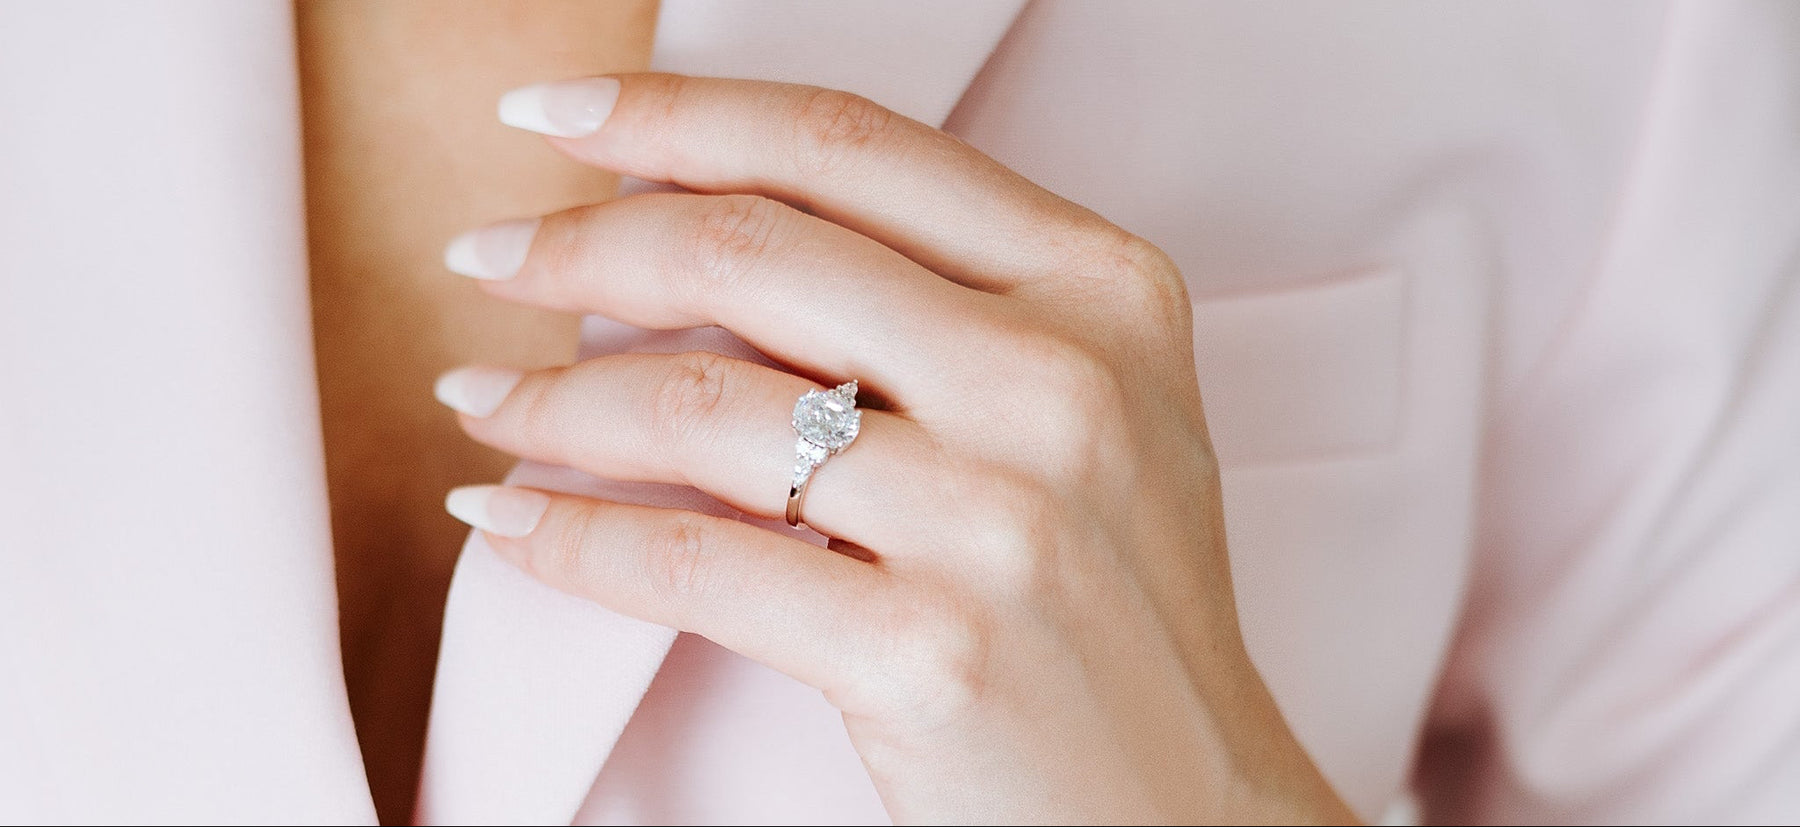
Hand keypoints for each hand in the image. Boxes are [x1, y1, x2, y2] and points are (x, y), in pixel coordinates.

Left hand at [435, 74, 1352, 823]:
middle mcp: (1060, 380)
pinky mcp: (929, 650)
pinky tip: (510, 522)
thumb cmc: (1116, 603)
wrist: (1192, 810)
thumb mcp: (1087, 411)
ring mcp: (1000, 516)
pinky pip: (689, 563)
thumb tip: (699, 233)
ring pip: (700, 405)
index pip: (852, 148)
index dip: (680, 114)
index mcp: (1103, 289)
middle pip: (755, 250)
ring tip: (479, 401)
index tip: (560, 112)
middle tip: (486, 255)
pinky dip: (570, 538)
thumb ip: (945, 306)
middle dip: (580, 242)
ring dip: (551, 400)